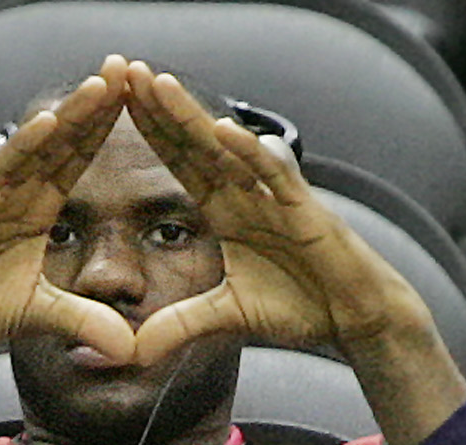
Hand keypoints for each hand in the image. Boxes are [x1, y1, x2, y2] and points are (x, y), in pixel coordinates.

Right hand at [0, 56, 138, 404]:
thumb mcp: (36, 317)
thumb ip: (82, 322)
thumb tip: (128, 348)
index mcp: (35, 210)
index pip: (76, 162)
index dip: (104, 133)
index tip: (139, 103)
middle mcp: (14, 193)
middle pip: (62, 141)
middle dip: (95, 106)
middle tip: (127, 68)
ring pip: (35, 147)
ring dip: (68, 115)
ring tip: (100, 84)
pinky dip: (21, 148)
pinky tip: (48, 124)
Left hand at [122, 63, 435, 366]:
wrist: (352, 318)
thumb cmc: (298, 307)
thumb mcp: (226, 317)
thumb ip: (178, 327)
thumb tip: (132, 352)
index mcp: (225, 209)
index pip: (180, 162)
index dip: (150, 134)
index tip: (114, 104)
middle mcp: (246, 192)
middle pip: (195, 142)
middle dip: (161, 108)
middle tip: (126, 71)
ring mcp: (275, 195)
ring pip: (228, 146)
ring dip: (193, 116)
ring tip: (160, 86)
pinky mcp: (304, 208)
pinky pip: (274, 172)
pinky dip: (250, 152)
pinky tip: (223, 131)